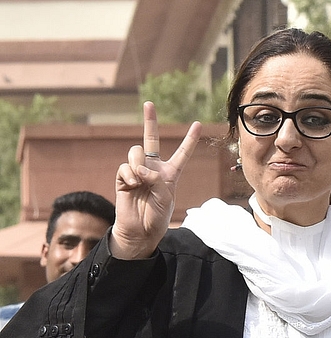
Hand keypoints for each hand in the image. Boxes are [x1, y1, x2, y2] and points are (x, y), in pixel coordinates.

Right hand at [110, 101, 201, 258]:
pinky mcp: (123, 177)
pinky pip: (125, 166)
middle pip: (151, 139)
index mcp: (170, 173)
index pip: (182, 153)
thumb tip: (139, 168)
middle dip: (149, 121)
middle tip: (149, 103)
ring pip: (136, 152)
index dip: (190, 140)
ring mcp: (137, 171)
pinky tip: (131, 185)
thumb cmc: (157, 216)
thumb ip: (155, 178)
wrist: (140, 231)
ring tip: (140, 180)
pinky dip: (129, 175)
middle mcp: (153, 168)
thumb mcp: (165, 196)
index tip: (198, 124)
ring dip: (139, 165)